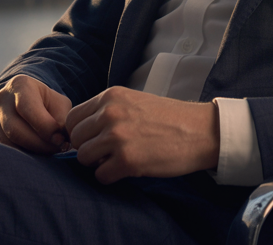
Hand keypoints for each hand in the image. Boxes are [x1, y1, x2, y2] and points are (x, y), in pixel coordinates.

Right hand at [0, 75, 72, 153]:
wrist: (24, 102)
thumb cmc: (46, 103)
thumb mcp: (58, 104)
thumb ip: (62, 119)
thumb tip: (60, 139)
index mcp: (20, 85)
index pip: (27, 108)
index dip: (45, 127)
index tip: (60, 140)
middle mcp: (0, 99)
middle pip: (15, 130)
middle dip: (39, 144)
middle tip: (56, 149)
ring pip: (6, 144)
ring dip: (30, 153)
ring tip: (47, 151)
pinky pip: (1, 150)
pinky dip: (19, 156)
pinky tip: (33, 154)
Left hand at [65, 86, 219, 183]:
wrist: (199, 131)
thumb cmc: (169, 118)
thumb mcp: (134, 101)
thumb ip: (108, 111)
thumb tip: (82, 132)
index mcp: (111, 96)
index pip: (73, 118)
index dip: (80, 132)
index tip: (93, 139)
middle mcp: (110, 114)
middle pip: (75, 138)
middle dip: (87, 148)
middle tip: (107, 153)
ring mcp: (117, 137)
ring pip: (83, 157)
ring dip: (97, 163)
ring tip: (117, 160)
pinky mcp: (127, 160)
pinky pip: (100, 175)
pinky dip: (110, 176)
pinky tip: (126, 169)